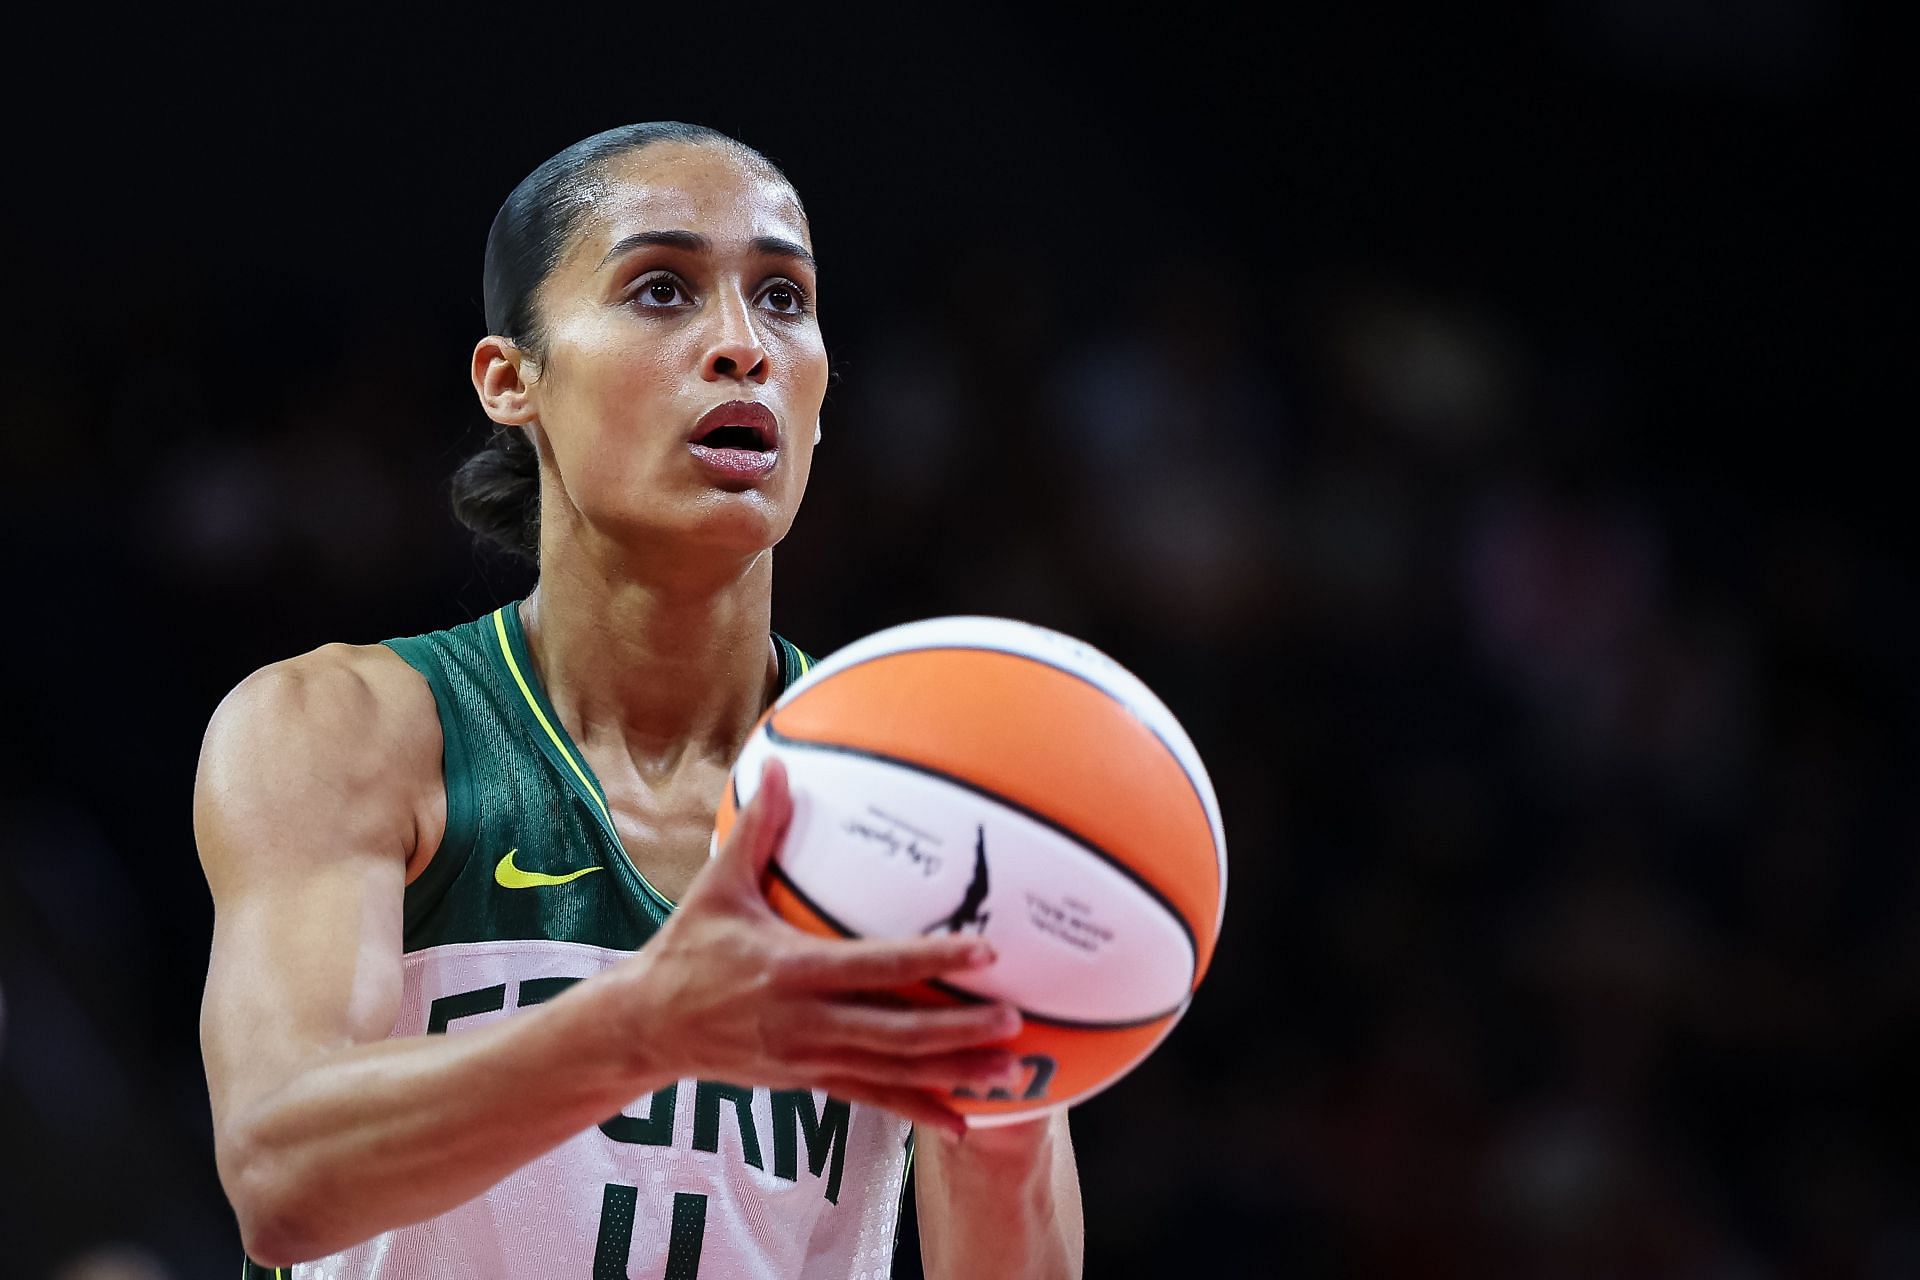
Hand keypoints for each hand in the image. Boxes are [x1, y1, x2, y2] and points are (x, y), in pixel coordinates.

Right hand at [611, 759, 1022, 1134]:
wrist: (648, 1027)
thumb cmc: (687, 950)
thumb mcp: (717, 887)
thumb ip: (757, 828)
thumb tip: (778, 765)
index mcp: (791, 969)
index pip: (876, 965)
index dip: (931, 960)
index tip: (982, 951)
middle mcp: (806, 1021)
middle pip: (896, 1032)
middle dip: (958, 1030)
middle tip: (1014, 1020)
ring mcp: (809, 1058)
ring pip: (893, 1072)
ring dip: (952, 1073)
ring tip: (1010, 1071)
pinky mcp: (808, 1083)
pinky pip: (872, 1098)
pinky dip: (918, 1109)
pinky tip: (962, 1119)